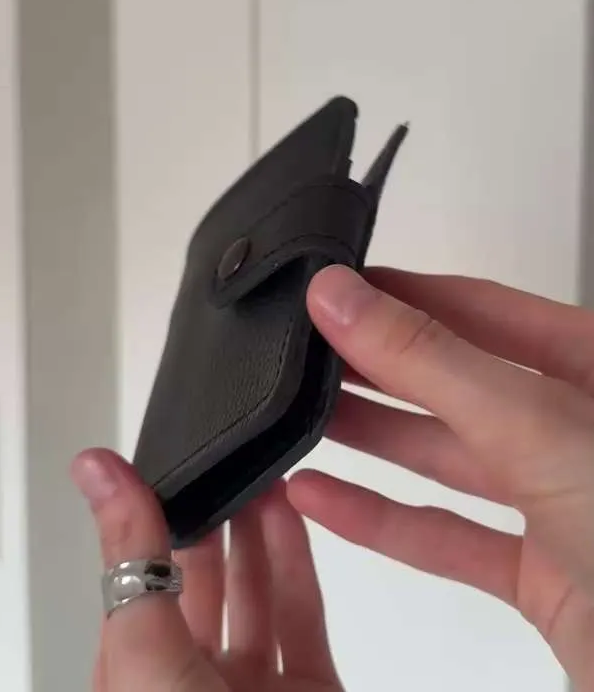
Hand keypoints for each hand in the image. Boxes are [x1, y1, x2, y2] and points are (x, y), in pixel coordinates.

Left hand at [71, 450, 342, 691]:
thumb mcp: (146, 653)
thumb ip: (131, 558)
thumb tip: (95, 470)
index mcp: (135, 678)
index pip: (136, 580)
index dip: (152, 520)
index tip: (166, 463)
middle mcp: (192, 681)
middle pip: (200, 582)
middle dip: (211, 518)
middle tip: (223, 460)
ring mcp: (254, 686)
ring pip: (254, 592)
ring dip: (256, 531)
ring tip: (259, 473)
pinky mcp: (312, 688)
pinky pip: (305, 612)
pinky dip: (297, 560)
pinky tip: (290, 512)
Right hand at [288, 265, 593, 689]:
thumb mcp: (538, 426)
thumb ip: (432, 362)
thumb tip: (345, 298)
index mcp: (593, 369)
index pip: (481, 308)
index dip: (402, 294)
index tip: (334, 286)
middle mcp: (576, 430)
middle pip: (453, 382)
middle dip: (374, 365)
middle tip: (304, 349)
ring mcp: (558, 505)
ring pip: (445, 457)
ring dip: (369, 438)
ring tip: (299, 413)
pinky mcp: (540, 576)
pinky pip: (445, 537)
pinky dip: (378, 520)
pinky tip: (320, 497)